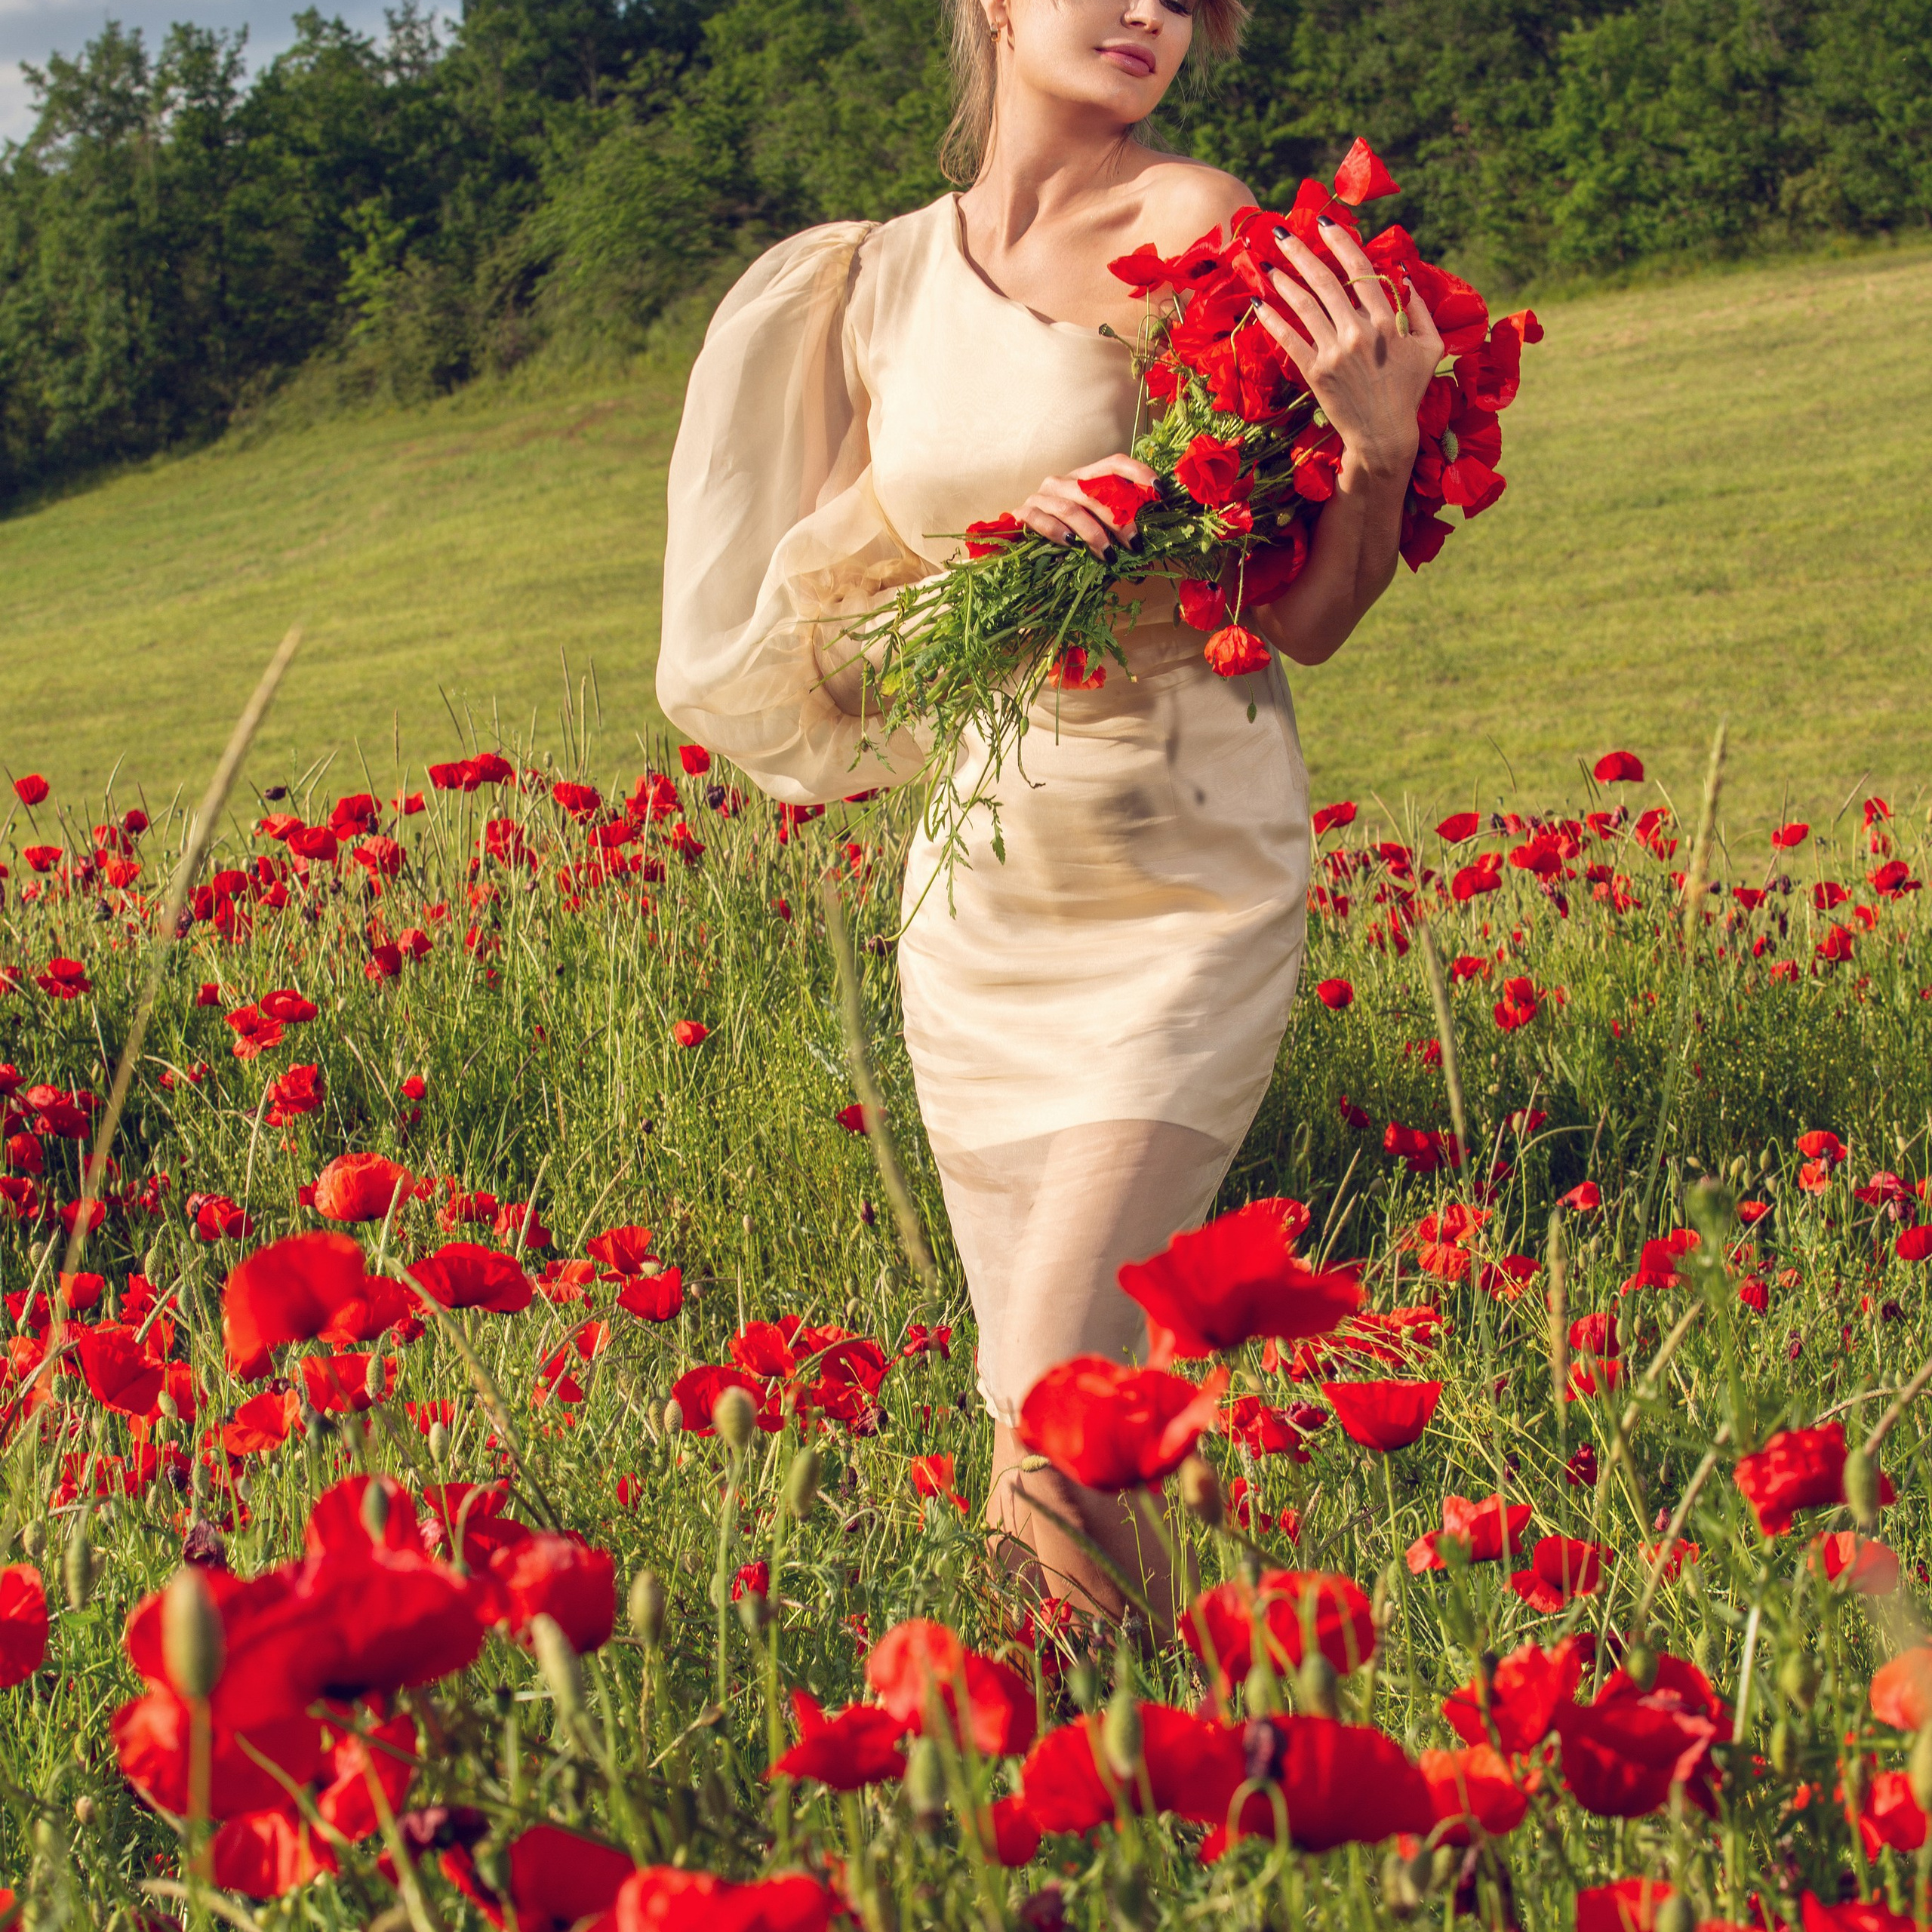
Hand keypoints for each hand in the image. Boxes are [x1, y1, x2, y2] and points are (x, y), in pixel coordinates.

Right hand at [1013, 453, 1156, 560]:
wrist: (1017, 540)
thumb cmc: (1062, 536)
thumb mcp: (1091, 528)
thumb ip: (1112, 529)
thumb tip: (1143, 549)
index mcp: (1084, 478)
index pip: (1114, 464)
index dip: (1138, 473)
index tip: (1160, 491)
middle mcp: (1063, 482)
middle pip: (1096, 490)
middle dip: (1119, 518)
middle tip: (1135, 543)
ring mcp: (1042, 496)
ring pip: (1071, 508)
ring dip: (1094, 533)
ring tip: (1109, 555)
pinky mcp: (1024, 513)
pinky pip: (1041, 520)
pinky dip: (1057, 532)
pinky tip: (1071, 545)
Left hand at [1256, 222, 1443, 482]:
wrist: (1384, 435)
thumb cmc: (1409, 390)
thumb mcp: (1430, 347)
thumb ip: (1420, 310)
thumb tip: (1403, 275)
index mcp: (1386, 320)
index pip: (1360, 269)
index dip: (1340, 241)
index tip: (1323, 222)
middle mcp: (1358, 331)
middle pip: (1325, 281)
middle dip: (1300, 252)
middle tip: (1280, 231)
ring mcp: (1335, 352)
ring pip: (1304, 306)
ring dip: (1283, 280)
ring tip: (1267, 263)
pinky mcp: (1316, 372)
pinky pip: (1289, 339)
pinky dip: (1271, 320)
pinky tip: (1258, 303)